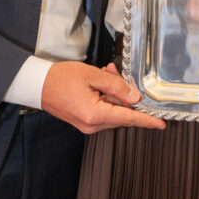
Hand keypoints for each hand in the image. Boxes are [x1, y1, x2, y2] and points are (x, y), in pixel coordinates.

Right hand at [41, 61, 164, 133]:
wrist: (37, 84)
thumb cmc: (60, 79)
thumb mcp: (93, 76)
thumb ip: (117, 86)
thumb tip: (134, 97)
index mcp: (95, 115)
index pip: (128, 118)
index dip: (146, 120)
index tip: (161, 123)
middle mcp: (92, 125)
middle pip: (121, 113)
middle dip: (124, 94)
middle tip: (116, 73)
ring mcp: (87, 125)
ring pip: (113, 111)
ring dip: (114, 93)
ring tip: (105, 73)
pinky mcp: (83, 122)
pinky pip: (103, 111)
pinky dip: (106, 98)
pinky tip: (101, 82)